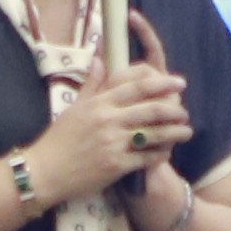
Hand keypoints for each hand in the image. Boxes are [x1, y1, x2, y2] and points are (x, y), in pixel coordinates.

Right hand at [58, 57, 193, 189]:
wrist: (44, 171)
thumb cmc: (58, 139)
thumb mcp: (73, 107)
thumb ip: (91, 84)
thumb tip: (99, 59)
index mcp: (99, 103)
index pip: (137, 87)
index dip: (162, 83)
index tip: (179, 81)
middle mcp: (108, 120)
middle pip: (151, 109)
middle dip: (173, 108)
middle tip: (185, 110)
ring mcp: (113, 143)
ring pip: (153, 134)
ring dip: (174, 132)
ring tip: (186, 131)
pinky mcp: (116, 166)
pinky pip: (146, 158)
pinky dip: (160, 154)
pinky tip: (168, 153)